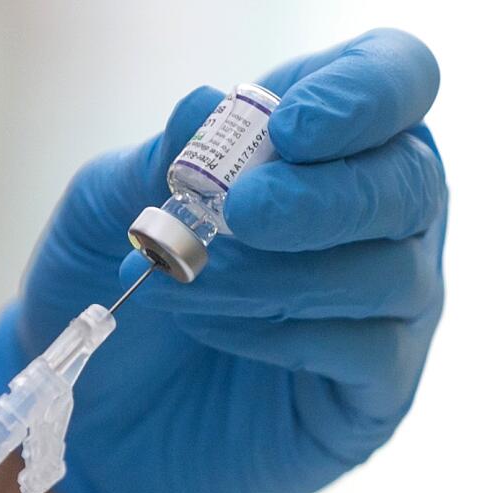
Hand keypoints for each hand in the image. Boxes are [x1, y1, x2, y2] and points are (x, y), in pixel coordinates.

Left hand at [0, 28, 446, 492]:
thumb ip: (155, 159)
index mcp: (322, 143)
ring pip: (386, 272)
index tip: (288, 128)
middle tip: (242, 214)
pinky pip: (366, 351)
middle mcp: (376, 217)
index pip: (393, 82)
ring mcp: (386, 306)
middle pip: (410, 181)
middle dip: (321, 197)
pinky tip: (215, 331)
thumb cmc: (103, 286)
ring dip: (275, 276)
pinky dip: (285, 336)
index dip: (360, 95)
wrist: (88, 405)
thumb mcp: (104, 210)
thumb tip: (204, 103)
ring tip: (181, 284)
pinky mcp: (372, 390)